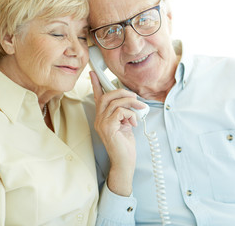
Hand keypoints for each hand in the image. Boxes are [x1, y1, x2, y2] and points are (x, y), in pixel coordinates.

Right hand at [90, 71, 145, 195]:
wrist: (124, 161)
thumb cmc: (125, 145)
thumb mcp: (125, 124)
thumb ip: (124, 113)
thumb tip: (130, 101)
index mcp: (102, 117)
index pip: (98, 97)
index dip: (96, 84)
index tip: (94, 73)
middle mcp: (99, 119)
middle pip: (106, 96)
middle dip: (123, 92)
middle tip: (135, 97)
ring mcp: (101, 123)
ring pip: (115, 102)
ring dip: (131, 103)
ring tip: (140, 109)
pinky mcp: (108, 128)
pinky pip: (120, 112)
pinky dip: (131, 114)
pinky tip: (134, 122)